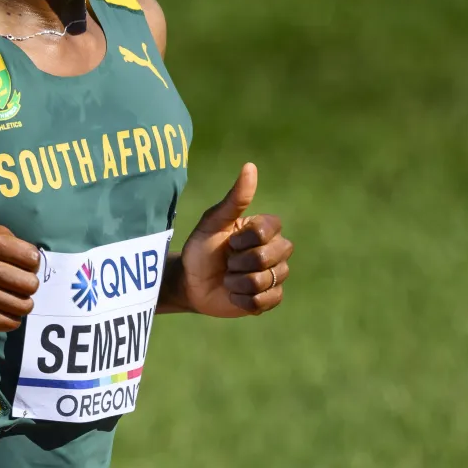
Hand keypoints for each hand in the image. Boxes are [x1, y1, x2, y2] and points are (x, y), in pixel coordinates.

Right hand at [0, 225, 39, 333]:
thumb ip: (6, 238)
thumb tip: (35, 256)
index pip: (32, 257)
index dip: (31, 265)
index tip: (21, 269)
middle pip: (31, 284)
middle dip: (27, 288)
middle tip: (14, 288)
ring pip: (25, 306)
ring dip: (19, 305)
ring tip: (7, 301)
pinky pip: (12, 322)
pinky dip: (9, 319)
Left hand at [173, 163, 292, 317]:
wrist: (191, 283)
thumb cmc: (201, 248)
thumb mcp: (213, 222)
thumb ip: (235, 198)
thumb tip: (250, 166)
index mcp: (266, 228)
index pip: (268, 231)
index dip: (245, 240)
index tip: (229, 241)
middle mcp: (277, 250)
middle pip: (269, 257)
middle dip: (239, 262)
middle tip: (227, 262)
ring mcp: (275, 275)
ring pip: (266, 281)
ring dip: (238, 282)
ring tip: (228, 278)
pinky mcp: (270, 298)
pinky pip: (264, 300)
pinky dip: (242, 299)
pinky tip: (233, 294)